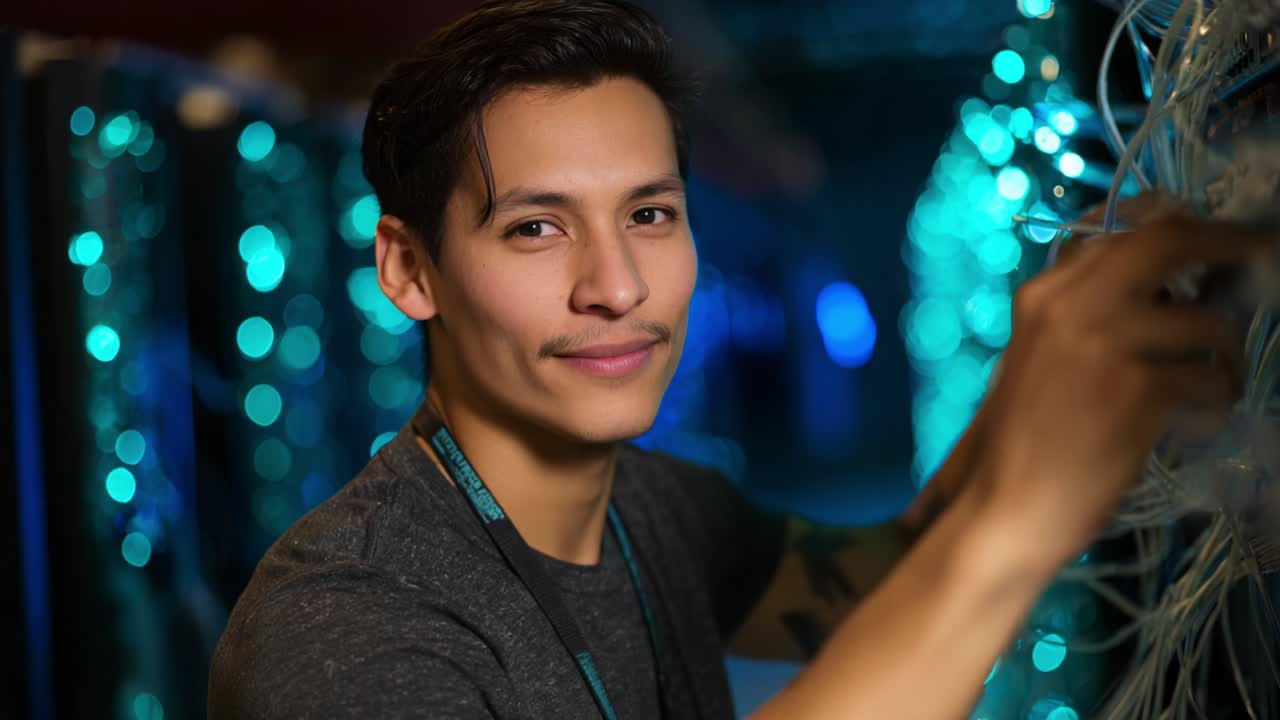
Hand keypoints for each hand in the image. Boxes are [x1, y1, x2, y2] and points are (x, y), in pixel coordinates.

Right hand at [973, 196, 1270, 571]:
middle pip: (1169, 243)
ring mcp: (1107, 343)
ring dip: (1225, 356)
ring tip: (1213, 385)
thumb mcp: (1044, 356)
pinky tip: (1195, 422)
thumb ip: (1090, 313)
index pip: (1122, 230)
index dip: (1180, 226)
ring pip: (1206, 321)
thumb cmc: (1022, 437)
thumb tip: (1172, 288)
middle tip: (1260, 261)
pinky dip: (1216, 402)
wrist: (1005, 504)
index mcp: (1044, 294)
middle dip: (1227, 247)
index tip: (1213, 238)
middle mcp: (1073, 303)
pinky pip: (1212, 380)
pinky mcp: (1140, 389)